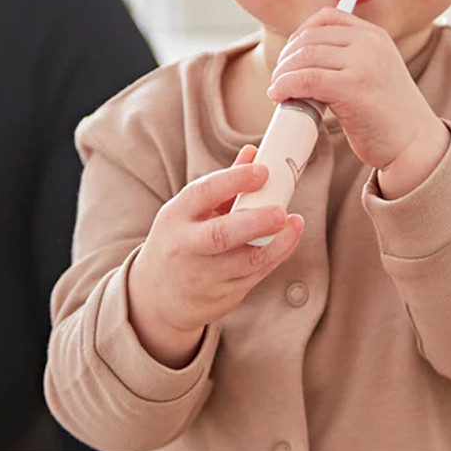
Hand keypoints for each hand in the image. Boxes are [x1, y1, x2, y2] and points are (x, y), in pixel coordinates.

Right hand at [127, 144, 303, 367]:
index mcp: (176, 216)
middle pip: (221, 235)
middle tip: (281, 211)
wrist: (155, 298)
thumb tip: (253, 152)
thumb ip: (224, 184)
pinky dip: (276, 256)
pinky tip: (289, 238)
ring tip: (294, 223)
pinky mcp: (220, 296)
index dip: (234, 180)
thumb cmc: (181, 241)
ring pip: (245, 262)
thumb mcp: (190, 211)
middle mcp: (185, 247)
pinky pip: (254, 276)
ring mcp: (202, 276)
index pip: (203, 193)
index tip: (263, 170)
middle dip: (255, 222)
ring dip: (276, 243)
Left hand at [267, 9, 449, 197]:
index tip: (291, 54)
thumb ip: (349, 58)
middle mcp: (370, 44)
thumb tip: (301, 59)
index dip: (300, 33)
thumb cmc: (391, 116)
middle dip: (287, 57)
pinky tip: (280, 96)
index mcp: (376, 36)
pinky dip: (286, 86)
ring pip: (304, 57)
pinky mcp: (352, 87)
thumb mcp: (376, 72)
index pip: (328, 17)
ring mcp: (363, 63)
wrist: (415, 144)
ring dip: (283, 73)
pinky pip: (306, 79)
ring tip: (279, 89)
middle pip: (311, 37)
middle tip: (280, 78)